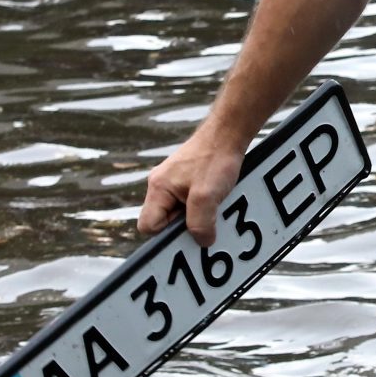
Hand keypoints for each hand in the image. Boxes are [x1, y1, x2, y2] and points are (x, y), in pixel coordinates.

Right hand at [138, 124, 243, 244]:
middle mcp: (161, 186)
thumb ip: (199, 223)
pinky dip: (203, 207)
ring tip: (213, 207)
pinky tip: (217, 201)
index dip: (166, 235)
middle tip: (205, 219)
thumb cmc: (214, 159)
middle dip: (184, 227)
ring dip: (197, 217)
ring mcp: (173, 183)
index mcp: (158, 188)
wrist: (228, 134)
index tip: (188, 229)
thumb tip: (202, 242)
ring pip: (178, 214)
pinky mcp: (187, 181)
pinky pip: (189, 204)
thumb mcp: (206, 197)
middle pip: (163, 222)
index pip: (147, 226)